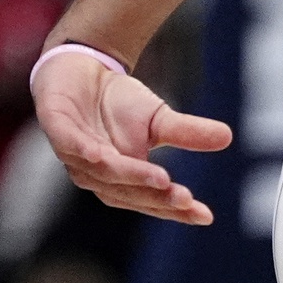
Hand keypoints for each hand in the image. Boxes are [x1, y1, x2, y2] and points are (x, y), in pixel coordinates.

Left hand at [31, 50, 232, 225]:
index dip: (176, 210)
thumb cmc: (119, 103)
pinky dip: (82, 150)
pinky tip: (99, 155)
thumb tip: (227, 136)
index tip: (205, 215)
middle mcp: (96, 173)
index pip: (151, 200)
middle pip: (126, 191)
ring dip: (127, 175)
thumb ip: (186, 132)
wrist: (82, 66)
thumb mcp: (158, 119)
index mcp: (122, 179)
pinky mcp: (54, 123)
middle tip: (183, 196)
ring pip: (100, 172)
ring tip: (158, 178)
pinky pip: (67, 141)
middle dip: (155, 195)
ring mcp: (73, 151)